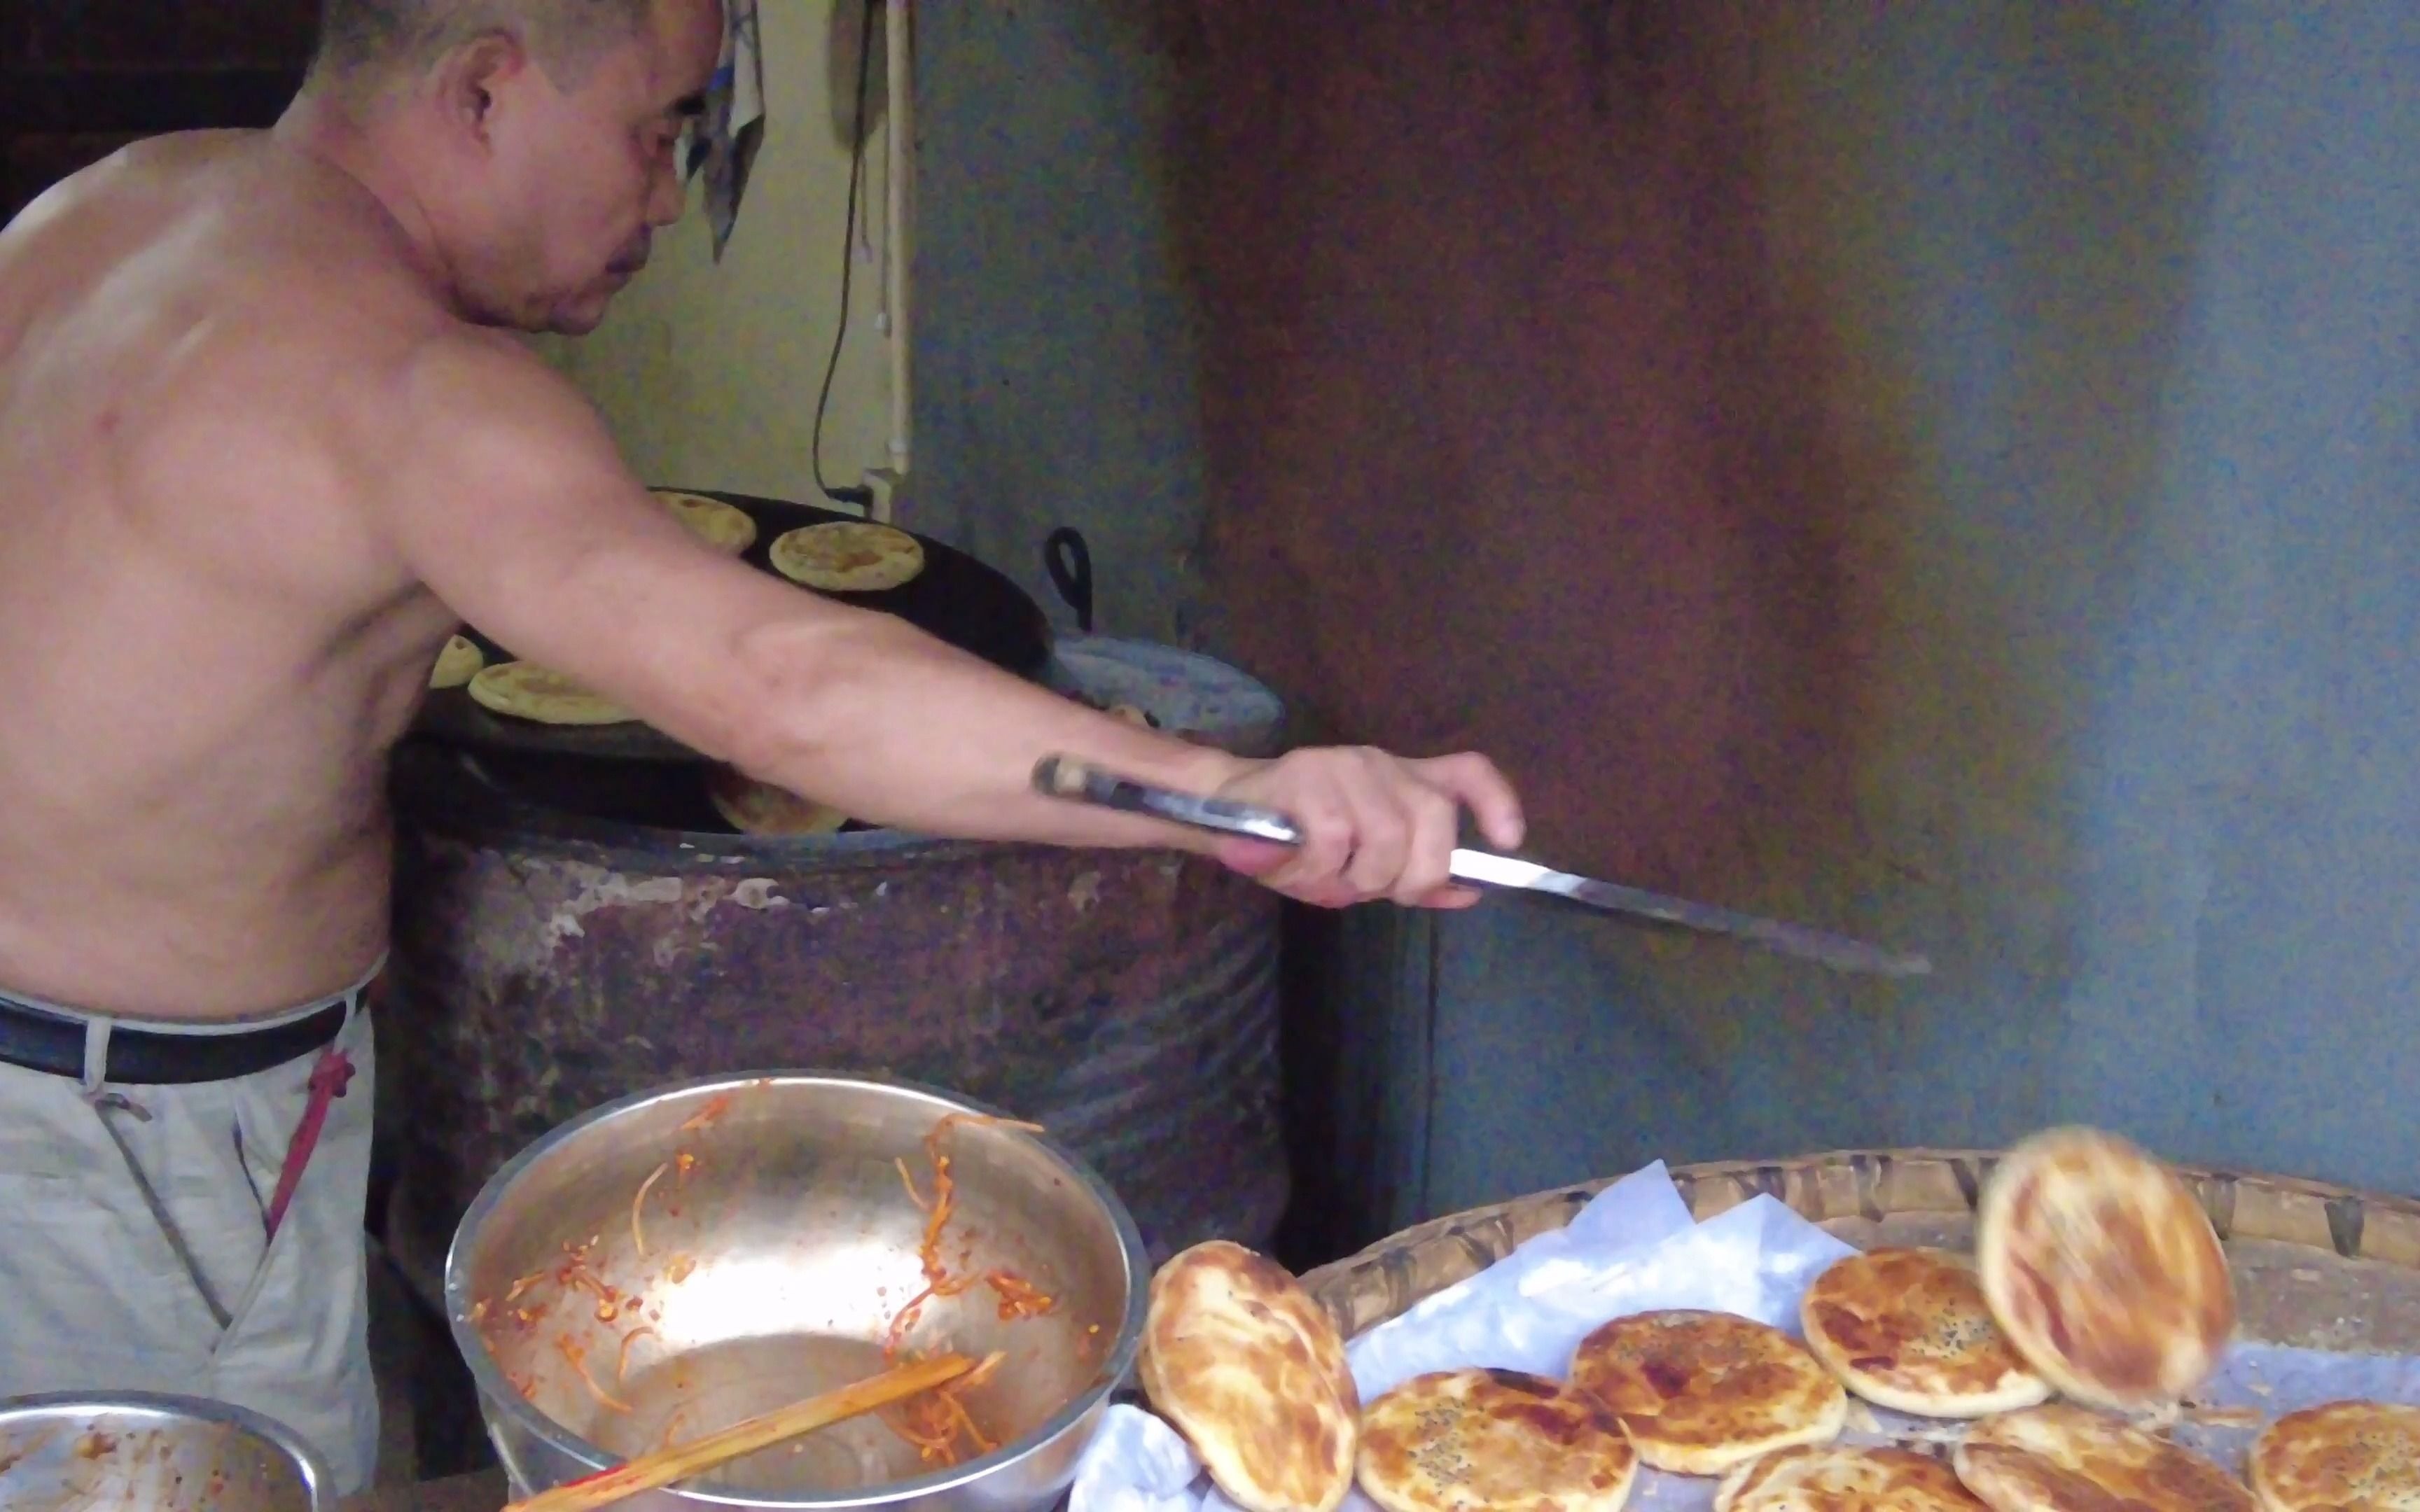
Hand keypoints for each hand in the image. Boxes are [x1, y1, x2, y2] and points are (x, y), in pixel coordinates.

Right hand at [1207, 747, 1523, 908]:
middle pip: (1435, 818)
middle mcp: (1382, 763)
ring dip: (1354, 878)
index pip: (1466, 772)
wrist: (1219, 810)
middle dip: (1412, 875)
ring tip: (1321, 877)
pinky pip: (1335, 839)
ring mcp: (1345, 764)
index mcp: (1402, 780)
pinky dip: (1317, 870)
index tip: (1509, 841)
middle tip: (1371, 890)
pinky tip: (1294, 869)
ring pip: (1386, 837)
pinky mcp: (1306, 775)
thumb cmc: (1293, 842)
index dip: (1497, 803)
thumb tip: (1467, 893)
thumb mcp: (1359, 866)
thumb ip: (1411, 876)